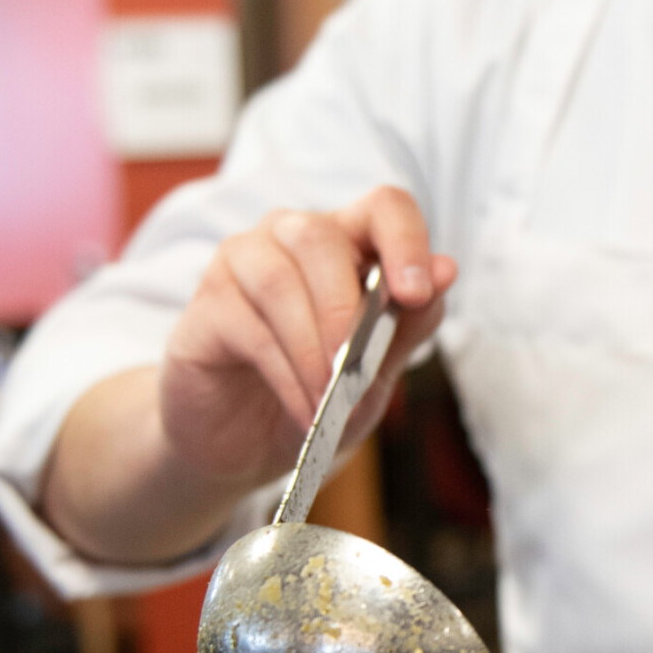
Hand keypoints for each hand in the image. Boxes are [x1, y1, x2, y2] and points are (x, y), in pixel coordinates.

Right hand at [159, 187, 454, 488]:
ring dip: (313, 349)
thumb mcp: (377, 371)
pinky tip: (303, 410)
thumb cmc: (317, 397)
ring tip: (329, 402)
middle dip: (347, 310)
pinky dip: (285, 375)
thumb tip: (447, 270)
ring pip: (279, 281)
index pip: (384, 207)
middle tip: (358, 372)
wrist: (244, 445)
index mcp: (347, 241)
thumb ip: (409, 322)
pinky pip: (248, 326)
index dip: (405, 240)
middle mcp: (291, 237)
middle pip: (322, 237)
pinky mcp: (206, 305)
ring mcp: (242, 263)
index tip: (416, 294)